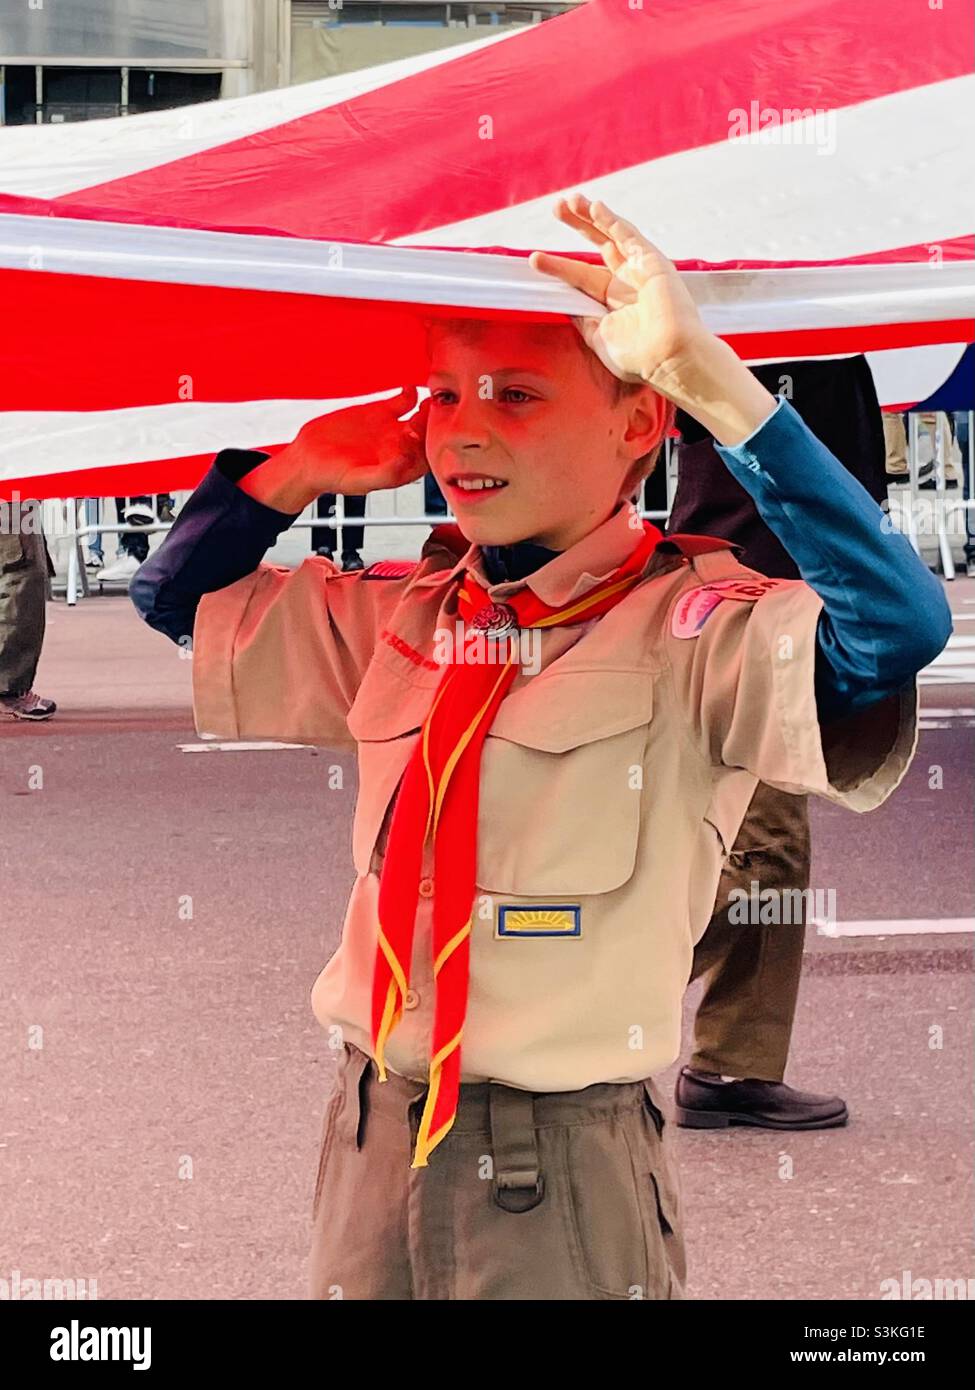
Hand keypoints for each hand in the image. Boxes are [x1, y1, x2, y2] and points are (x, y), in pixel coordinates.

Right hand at [240, 388, 429, 512]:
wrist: (308, 457)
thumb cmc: (332, 477)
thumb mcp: (358, 480)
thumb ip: (384, 475)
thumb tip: (405, 462)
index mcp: (402, 469)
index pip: (430, 458)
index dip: (434, 447)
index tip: (429, 436)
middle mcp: (402, 449)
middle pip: (430, 435)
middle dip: (435, 423)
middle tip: (433, 411)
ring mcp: (393, 429)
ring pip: (421, 415)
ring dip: (427, 406)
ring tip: (426, 398)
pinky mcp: (381, 411)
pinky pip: (404, 400)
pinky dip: (410, 392)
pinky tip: (407, 388)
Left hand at [528, 195, 706, 389]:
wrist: (667, 357)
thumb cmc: (638, 357)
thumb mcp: (599, 338)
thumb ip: (583, 320)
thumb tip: (566, 305)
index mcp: (613, 303)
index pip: (580, 277)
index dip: (557, 267)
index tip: (534, 258)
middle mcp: (626, 283)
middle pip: (596, 247)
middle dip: (577, 225)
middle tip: (556, 208)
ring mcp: (639, 270)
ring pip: (611, 235)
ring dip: (590, 217)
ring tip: (569, 201)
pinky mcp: (652, 261)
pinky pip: (628, 235)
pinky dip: (611, 221)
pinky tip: (595, 207)